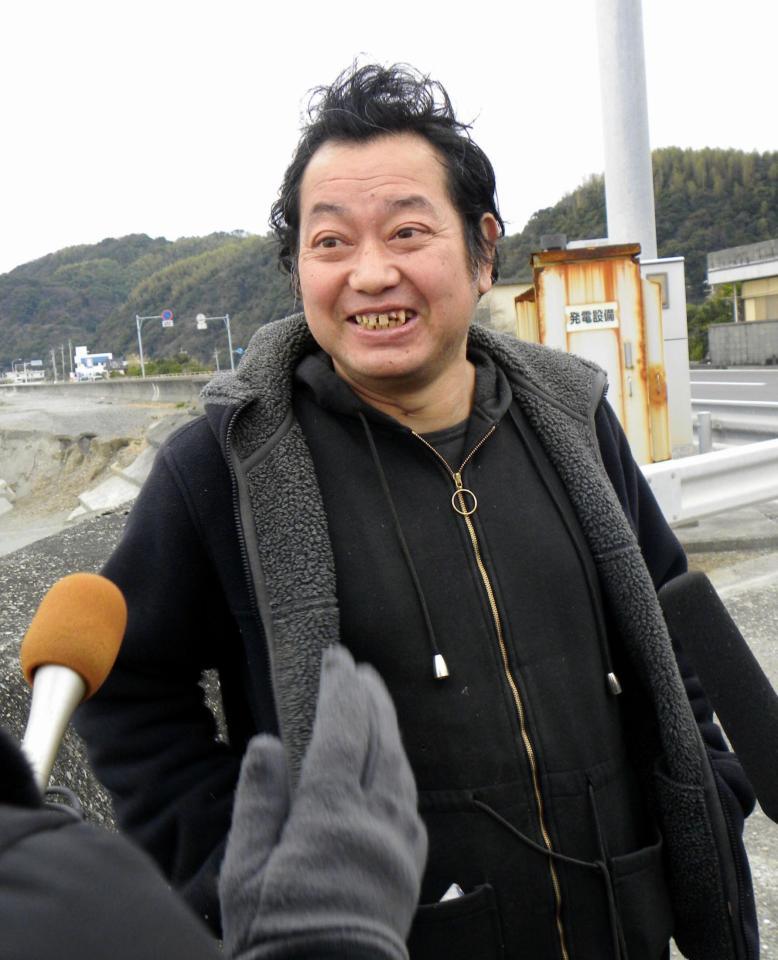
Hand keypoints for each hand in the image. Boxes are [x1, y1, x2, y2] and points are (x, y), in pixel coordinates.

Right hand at [219, 645, 426, 959]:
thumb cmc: (278, 935)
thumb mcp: (247, 871)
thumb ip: (258, 801)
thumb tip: (265, 744)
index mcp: (332, 814)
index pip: (344, 730)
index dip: (340, 688)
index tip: (336, 657)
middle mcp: (376, 819)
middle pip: (381, 739)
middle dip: (371, 697)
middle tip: (360, 669)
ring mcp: (399, 842)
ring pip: (402, 767)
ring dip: (391, 728)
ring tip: (377, 704)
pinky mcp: (411, 865)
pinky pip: (412, 800)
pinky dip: (401, 768)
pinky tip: (394, 765)